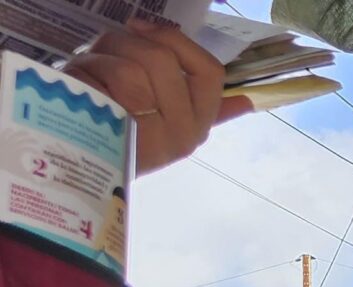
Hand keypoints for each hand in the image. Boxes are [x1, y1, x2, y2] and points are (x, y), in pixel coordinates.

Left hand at [64, 20, 250, 174]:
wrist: (80, 163)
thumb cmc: (120, 135)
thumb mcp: (166, 121)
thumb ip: (206, 110)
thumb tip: (245, 102)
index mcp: (197, 126)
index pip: (210, 73)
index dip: (177, 42)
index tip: (144, 31)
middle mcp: (183, 133)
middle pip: (164, 59)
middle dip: (128, 43)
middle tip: (107, 49)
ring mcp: (154, 135)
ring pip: (134, 66)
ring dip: (103, 56)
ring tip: (91, 68)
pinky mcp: (123, 131)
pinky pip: (111, 76)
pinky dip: (89, 68)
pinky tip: (81, 80)